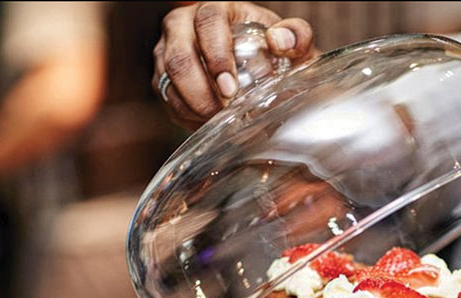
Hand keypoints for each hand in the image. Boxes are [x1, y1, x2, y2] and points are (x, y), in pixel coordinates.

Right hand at [153, 2, 315, 129]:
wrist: (261, 69)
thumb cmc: (272, 51)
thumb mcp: (291, 41)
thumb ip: (296, 36)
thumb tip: (278, 41)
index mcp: (214, 11)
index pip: (207, 22)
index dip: (216, 55)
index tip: (230, 86)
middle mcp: (184, 27)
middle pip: (179, 56)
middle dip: (200, 89)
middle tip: (223, 110)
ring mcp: (168, 53)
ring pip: (168, 82)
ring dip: (194, 106)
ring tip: (219, 120)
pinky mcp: (164, 79)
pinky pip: (168, 100)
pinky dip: (188, 116)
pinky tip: (210, 123)